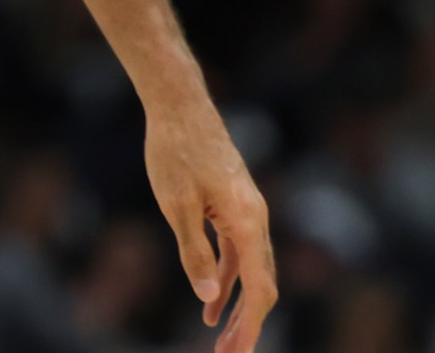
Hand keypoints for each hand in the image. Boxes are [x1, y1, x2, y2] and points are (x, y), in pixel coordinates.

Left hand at [144, 96, 275, 352]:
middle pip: (261, 285)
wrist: (179, 105)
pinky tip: (210, 300)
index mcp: (247, 222)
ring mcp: (246, 211)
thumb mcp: (175, 205)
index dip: (250, 325)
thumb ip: (194, 252)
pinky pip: (237, 252)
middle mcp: (256, 219)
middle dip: (247, 324)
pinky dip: (226, 277)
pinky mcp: (232, 205)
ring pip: (250, 270)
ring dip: (237, 305)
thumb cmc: (173, 151)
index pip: (259, 288)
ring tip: (219, 339)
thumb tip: (209, 296)